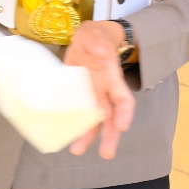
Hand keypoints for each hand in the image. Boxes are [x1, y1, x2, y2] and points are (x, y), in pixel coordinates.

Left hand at [62, 21, 136, 159]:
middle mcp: (104, 91)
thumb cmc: (97, 37)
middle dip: (110, 136)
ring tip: (77, 150)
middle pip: (110, 117)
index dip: (125, 113)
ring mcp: (91, 95)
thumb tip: (97, 50)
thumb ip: (97, 41)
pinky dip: (72, 125)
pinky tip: (64, 135)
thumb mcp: (97, 34)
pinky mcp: (76, 95)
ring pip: (93, 120)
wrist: (88, 39)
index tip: (123, 127)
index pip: (123, 98)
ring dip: (87, 136)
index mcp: (112, 77)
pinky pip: (76, 113)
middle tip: (107, 154)